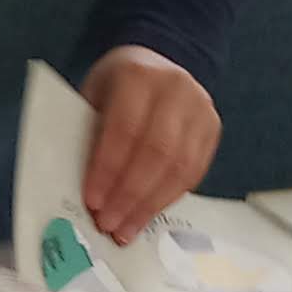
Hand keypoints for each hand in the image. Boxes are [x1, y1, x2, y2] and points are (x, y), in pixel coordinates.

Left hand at [80, 46, 218, 243]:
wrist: (159, 62)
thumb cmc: (116, 87)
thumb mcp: (94, 96)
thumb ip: (89, 133)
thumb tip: (79, 188)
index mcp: (138, 75)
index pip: (124, 129)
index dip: (108, 169)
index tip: (92, 201)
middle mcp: (176, 89)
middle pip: (156, 152)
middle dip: (129, 195)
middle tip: (109, 223)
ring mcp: (200, 110)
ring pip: (179, 167)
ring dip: (150, 205)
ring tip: (126, 229)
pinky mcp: (213, 130)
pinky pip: (193, 173)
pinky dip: (168, 198)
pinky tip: (147, 215)